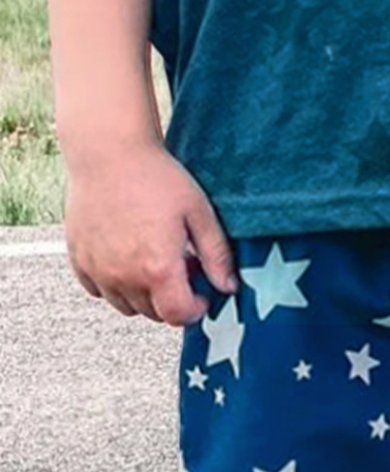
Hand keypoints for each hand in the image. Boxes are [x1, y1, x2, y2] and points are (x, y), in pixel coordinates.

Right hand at [62, 139, 235, 324]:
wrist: (110, 156)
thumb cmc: (157, 179)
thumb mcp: (200, 213)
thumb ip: (217, 255)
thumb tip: (228, 286)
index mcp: (157, 268)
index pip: (178, 315)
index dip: (196, 310)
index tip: (203, 295)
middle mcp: (123, 276)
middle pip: (153, 313)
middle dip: (173, 299)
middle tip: (185, 268)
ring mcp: (98, 271)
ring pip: (125, 306)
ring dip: (145, 294)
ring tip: (157, 260)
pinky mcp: (79, 261)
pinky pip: (100, 290)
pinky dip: (116, 284)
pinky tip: (130, 256)